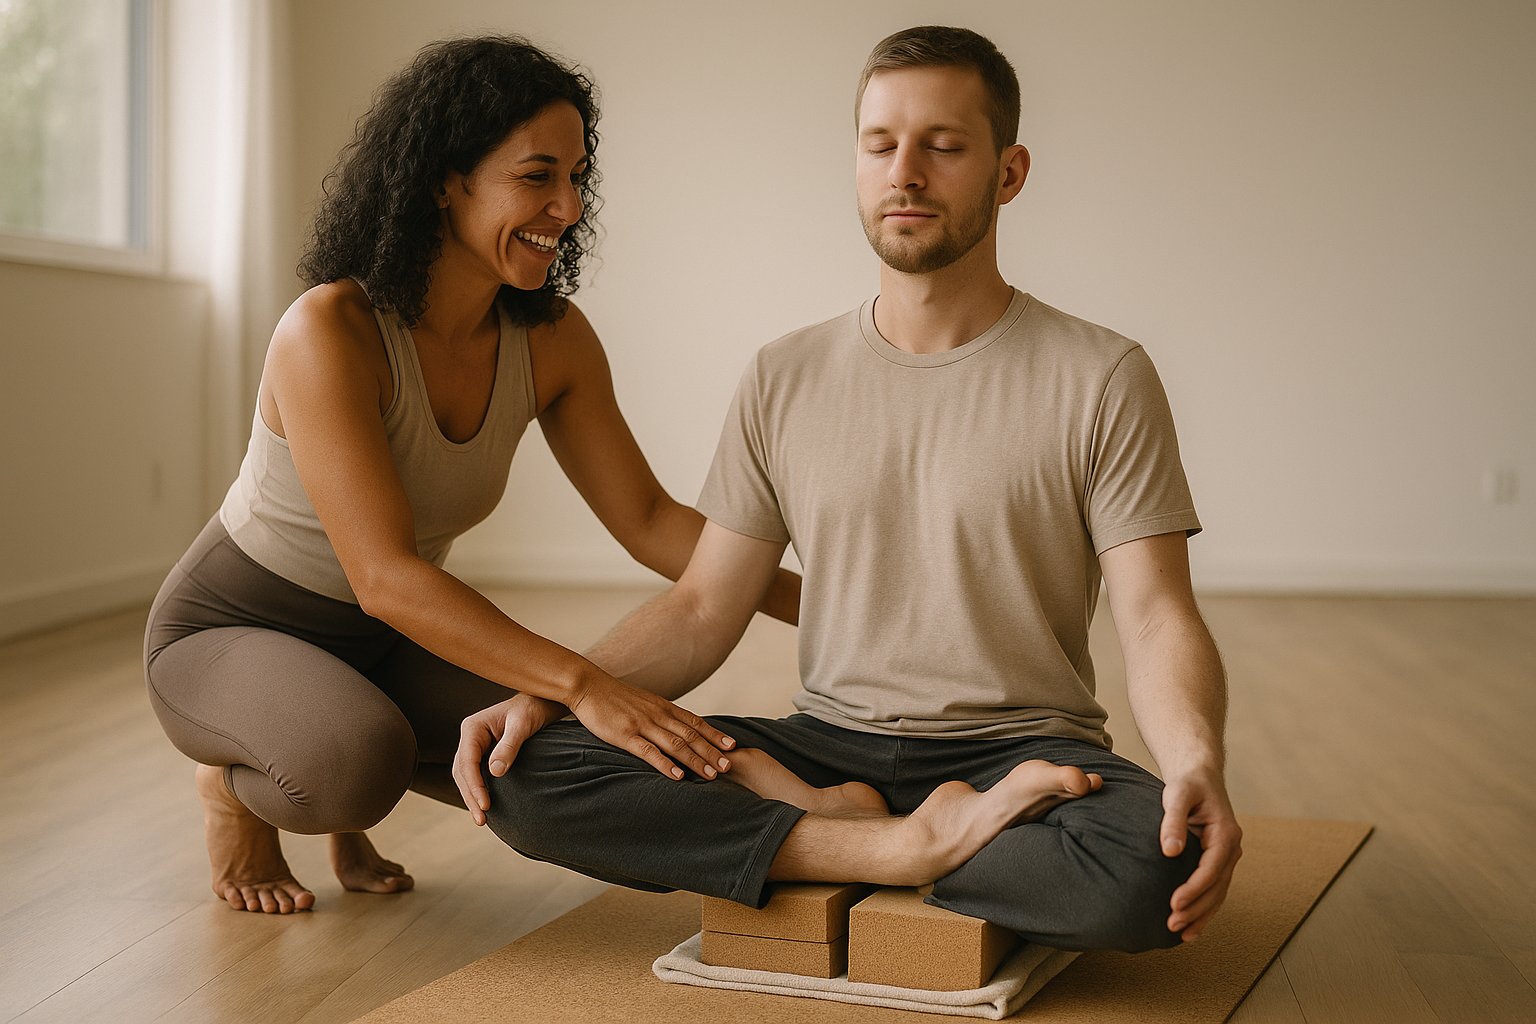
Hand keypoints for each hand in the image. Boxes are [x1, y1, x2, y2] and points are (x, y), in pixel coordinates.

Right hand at [453, 693, 564, 825]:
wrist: (540, 704)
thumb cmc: (532, 710)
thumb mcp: (523, 725)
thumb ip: (509, 746)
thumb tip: (495, 772)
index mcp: (472, 727)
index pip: (466, 761)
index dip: (474, 785)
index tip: (485, 805)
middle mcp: (469, 737)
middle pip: (462, 772)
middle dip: (470, 796)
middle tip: (481, 820)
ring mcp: (474, 746)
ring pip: (465, 776)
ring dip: (472, 797)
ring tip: (482, 819)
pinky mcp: (483, 754)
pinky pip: (475, 775)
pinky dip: (478, 791)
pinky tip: (485, 806)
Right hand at [566, 671, 735, 782]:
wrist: (588, 685)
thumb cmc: (613, 697)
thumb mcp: (642, 702)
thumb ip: (658, 714)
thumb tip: (674, 727)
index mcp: (663, 707)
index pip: (695, 722)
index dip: (714, 735)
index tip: (732, 746)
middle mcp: (658, 715)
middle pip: (691, 735)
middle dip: (712, 752)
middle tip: (729, 767)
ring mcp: (643, 724)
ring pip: (676, 745)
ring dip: (696, 760)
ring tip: (711, 775)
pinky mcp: (626, 735)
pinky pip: (649, 752)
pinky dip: (665, 764)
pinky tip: (677, 776)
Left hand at [1160, 767, 1242, 941]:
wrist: (1199, 777)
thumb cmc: (1188, 784)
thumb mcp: (1177, 794)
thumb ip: (1173, 821)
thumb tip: (1169, 851)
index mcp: (1225, 834)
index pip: (1211, 869)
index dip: (1194, 889)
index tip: (1174, 904)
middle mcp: (1231, 848)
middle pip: (1216, 887)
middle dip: (1197, 910)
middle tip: (1172, 925)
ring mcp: (1226, 857)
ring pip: (1217, 893)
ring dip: (1201, 915)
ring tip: (1181, 934)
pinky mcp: (1217, 861)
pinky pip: (1214, 889)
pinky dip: (1204, 909)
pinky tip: (1191, 927)